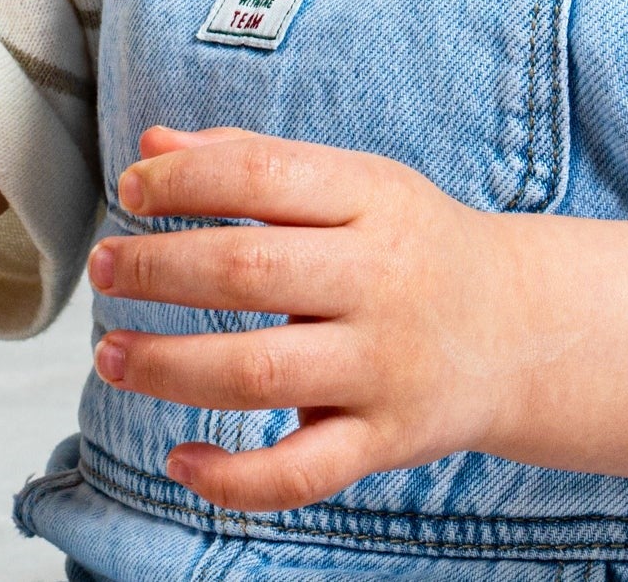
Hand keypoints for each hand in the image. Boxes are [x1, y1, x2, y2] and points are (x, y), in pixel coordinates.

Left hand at [85, 126, 527, 512]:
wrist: (522, 328)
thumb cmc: (413, 245)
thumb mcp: (353, 182)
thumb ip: (252, 160)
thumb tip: (150, 148)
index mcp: (371, 199)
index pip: (262, 175)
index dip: (183, 180)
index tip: (131, 191)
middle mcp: (379, 280)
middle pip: (248, 269)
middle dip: (157, 269)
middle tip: (105, 269)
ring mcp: (383, 366)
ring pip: (259, 372)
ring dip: (168, 366)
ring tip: (112, 356)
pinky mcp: (385, 440)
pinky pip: (301, 472)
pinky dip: (233, 479)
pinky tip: (181, 460)